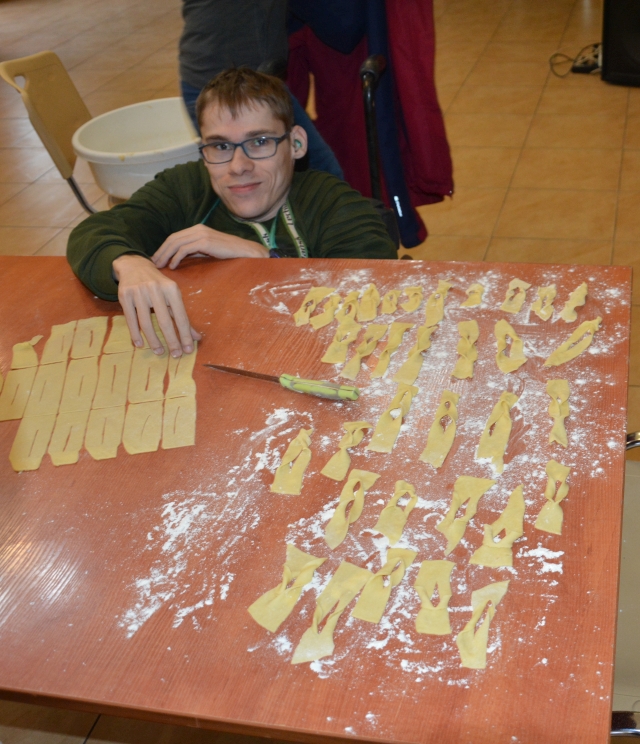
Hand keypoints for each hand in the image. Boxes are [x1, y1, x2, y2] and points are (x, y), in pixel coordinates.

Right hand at [113, 254, 201, 356]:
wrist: (134, 265)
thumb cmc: (158, 284)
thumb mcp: (172, 296)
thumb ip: (183, 317)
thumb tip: (196, 338)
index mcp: (171, 289)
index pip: (180, 316)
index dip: (185, 335)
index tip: (188, 350)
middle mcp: (155, 289)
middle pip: (164, 321)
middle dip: (171, 340)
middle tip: (176, 355)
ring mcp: (139, 292)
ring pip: (146, 322)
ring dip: (153, 340)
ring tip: (159, 352)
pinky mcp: (124, 295)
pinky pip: (131, 319)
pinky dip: (135, 333)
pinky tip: (140, 344)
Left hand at [152, 224, 268, 268]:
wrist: (246, 252)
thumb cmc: (229, 254)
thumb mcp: (209, 250)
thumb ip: (195, 251)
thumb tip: (180, 258)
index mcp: (198, 229)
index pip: (175, 237)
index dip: (164, 247)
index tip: (157, 258)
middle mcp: (198, 228)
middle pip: (173, 239)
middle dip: (161, 251)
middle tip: (153, 263)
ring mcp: (201, 234)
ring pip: (176, 243)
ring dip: (165, 255)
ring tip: (160, 266)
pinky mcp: (205, 241)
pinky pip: (184, 249)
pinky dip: (176, 258)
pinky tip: (173, 266)